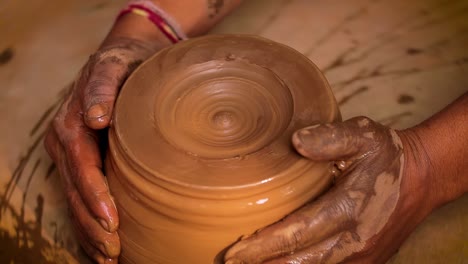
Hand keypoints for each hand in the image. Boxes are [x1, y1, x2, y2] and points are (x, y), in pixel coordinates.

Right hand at [44, 37, 159, 262]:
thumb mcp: (115, 66)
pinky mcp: (80, 162)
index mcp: (71, 124)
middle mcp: (66, 142)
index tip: (113, 220)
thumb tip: (96, 118)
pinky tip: (100, 245)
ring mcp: (70, 155)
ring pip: (75, 199)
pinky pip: (80, 195)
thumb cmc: (124, 64)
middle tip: (113, 251)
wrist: (123, 59)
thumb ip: (103, 88)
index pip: (82, 166)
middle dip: (93, 223)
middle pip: (76, 190)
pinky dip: (88, 221)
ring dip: (89, 231)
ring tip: (108, 258)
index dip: (95, 195)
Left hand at [225, 116, 431, 263]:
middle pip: (300, 262)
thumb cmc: (388, 157)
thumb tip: (297, 142)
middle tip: (231, 263)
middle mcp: (354, 241)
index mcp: (348, 209)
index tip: (236, 252)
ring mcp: (361, 257)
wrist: (421, 179)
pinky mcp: (365, 262)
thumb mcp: (362, 137)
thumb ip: (330, 138)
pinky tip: (282, 261)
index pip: (297, 233)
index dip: (263, 246)